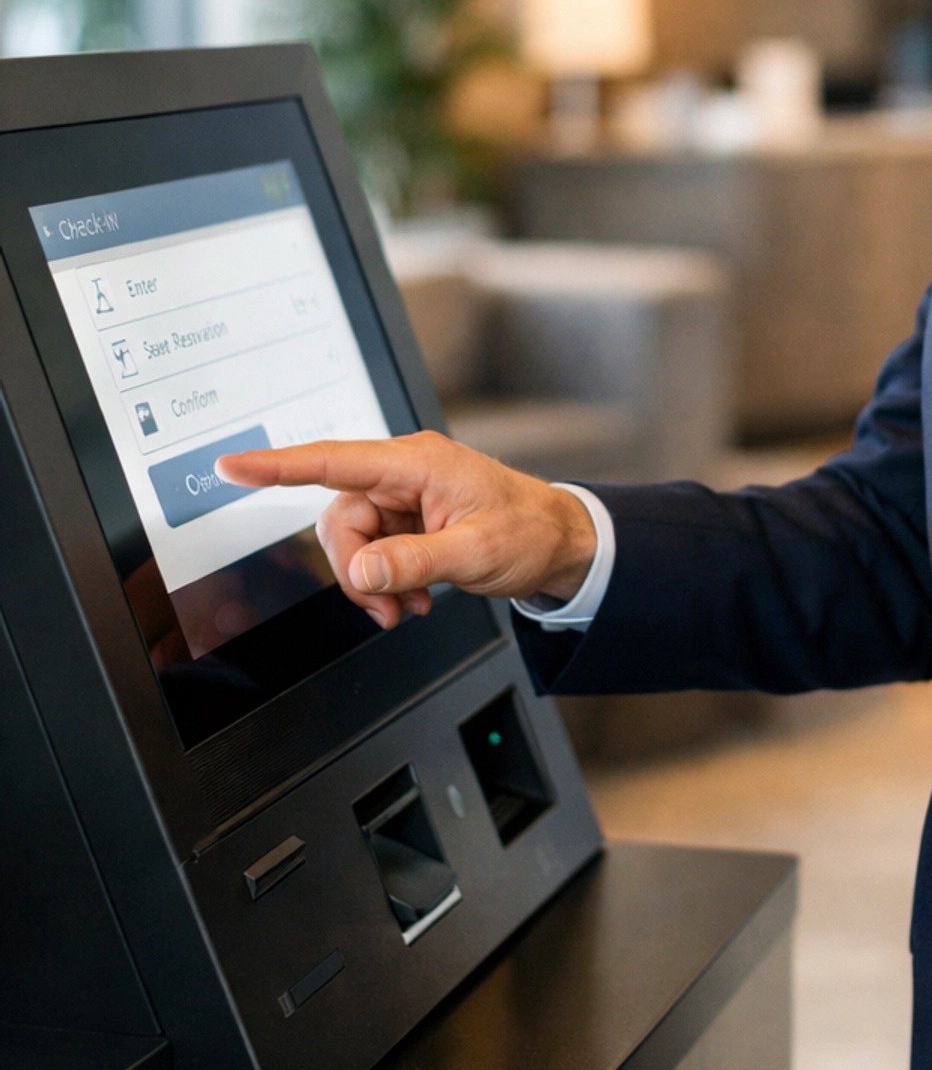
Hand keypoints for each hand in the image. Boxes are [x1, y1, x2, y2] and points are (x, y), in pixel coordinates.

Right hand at [215, 433, 597, 627]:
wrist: (560, 543)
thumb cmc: (530, 532)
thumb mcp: (475, 553)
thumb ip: (413, 562)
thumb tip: (362, 572)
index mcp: (417, 463)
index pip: (332, 461)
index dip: (276, 466)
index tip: (232, 466)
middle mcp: (404, 473)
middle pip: (339, 519)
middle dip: (354, 569)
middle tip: (385, 607)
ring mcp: (405, 497)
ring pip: (352, 541)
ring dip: (371, 582)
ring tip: (406, 608)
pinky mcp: (408, 519)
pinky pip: (372, 551)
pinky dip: (385, 581)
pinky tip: (411, 599)